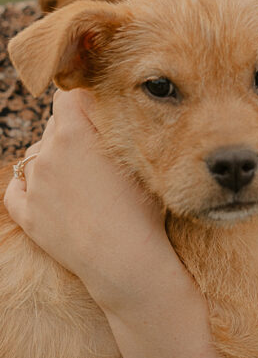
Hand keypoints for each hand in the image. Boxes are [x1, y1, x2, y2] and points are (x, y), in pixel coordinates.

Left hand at [4, 89, 170, 309]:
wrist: (125, 260)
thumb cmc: (141, 207)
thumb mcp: (136, 156)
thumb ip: (113, 127)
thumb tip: (103, 106)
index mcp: (74, 134)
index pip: (68, 97)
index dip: (84, 101)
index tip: (99, 110)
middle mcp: (47, 155)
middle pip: (53, 124)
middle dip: (72, 129)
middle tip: (97, 148)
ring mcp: (35, 186)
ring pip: (36, 155)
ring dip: (53, 157)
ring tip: (80, 176)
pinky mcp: (29, 216)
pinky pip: (16, 190)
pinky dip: (28, 185)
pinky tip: (44, 190)